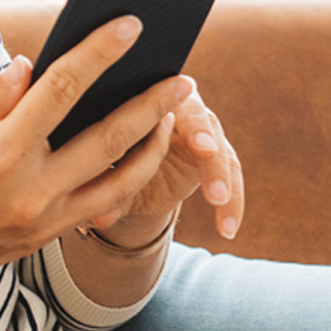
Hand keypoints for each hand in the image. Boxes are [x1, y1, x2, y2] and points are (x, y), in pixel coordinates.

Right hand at [0, 18, 191, 301]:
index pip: (63, 91)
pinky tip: (133, 158)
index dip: (100, 54)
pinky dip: (123, 181)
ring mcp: (38, 223)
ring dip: (151, 149)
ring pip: (118, 183)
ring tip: (171, 119)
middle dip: (152, 105)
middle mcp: (28, 193)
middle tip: (183, 79)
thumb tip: (28, 68)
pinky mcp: (38, 241)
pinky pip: (96, 209)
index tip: (130, 27)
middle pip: (110, 139)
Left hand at [91, 85, 246, 247]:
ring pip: (220, 151)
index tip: (180, 129)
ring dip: (221, 176)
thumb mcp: (108, 169)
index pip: (167, 101)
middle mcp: (185, 111)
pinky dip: (231, 204)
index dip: (171, 113)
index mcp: (153, 102)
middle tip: (205, 151)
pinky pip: (230, 180)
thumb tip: (99, 218)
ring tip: (217, 200)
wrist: (129, 169)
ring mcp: (206, 134)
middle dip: (203, 135)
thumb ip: (106, 186)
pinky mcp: (217, 158)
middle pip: (201, 119)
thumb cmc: (114, 158)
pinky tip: (227, 229)